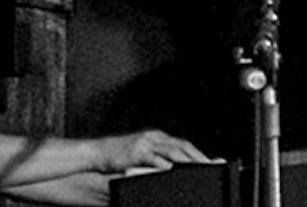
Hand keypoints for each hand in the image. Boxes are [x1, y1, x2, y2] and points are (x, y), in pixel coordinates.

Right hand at [84, 130, 221, 174]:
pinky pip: (154, 158)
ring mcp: (145, 144)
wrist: (97, 152)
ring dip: (187, 159)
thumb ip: (157, 157)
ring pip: (172, 151)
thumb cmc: (119, 155)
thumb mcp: (141, 153)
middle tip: (209, 164)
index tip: (208, 160)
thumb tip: (173, 166)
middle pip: (181, 146)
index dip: (196, 152)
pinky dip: (164, 163)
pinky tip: (171, 169)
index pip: (182, 143)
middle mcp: (153, 137)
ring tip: (198, 167)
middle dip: (197, 155)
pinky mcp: (137, 152)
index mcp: (156, 137)